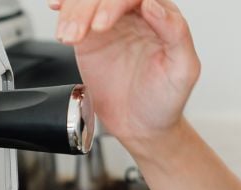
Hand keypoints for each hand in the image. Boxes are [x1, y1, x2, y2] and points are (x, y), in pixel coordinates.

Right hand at [50, 0, 199, 151]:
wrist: (142, 126)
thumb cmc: (166, 100)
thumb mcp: (183, 70)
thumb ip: (176, 34)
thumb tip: (153, 5)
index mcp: (161, 15)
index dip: (114, 4)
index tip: (102, 25)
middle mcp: (134, 14)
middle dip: (88, 8)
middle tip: (83, 33)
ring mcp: (110, 24)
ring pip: (87, 3)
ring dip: (72, 13)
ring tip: (68, 37)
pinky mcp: (90, 37)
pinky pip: (74, 16)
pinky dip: (64, 12)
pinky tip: (57, 11)